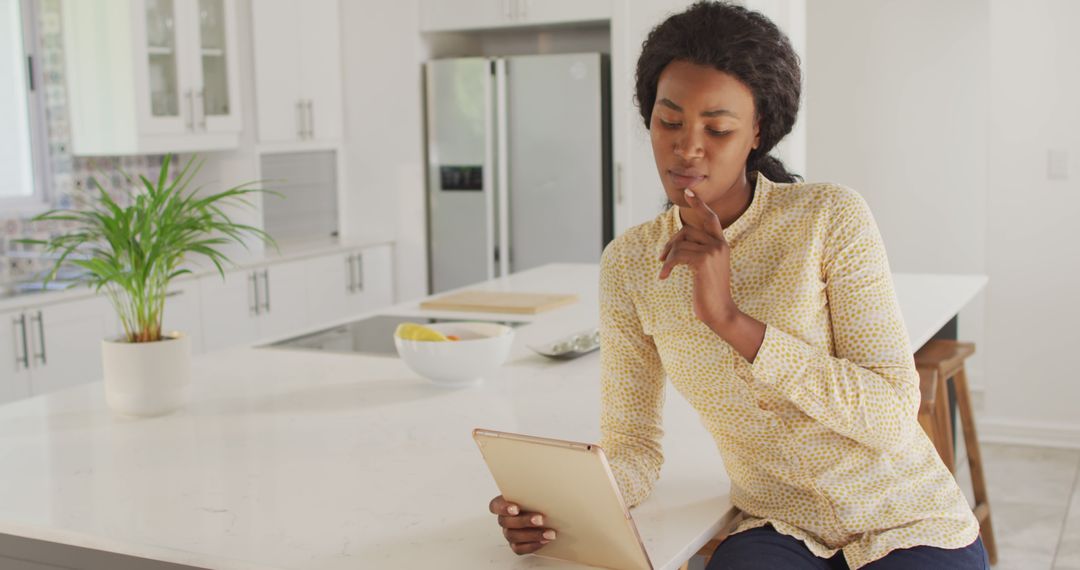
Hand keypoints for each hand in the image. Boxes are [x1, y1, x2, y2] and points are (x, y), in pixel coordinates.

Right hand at [489, 495, 556, 554]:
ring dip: (533, 535)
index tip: (516, 509)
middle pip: (506, 522)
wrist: (549, 515)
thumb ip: (535, 489)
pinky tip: (544, 541)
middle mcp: (505, 519)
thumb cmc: (539, 501)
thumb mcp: (536, 492)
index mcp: (505, 504)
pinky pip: (519, 548)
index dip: (503, 508)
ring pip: (513, 536)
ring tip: (549, 533)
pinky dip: (532, 545)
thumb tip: (546, 486)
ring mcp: (509, 533)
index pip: (495, 506)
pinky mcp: (517, 545)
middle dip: (524, 521)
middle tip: (540, 519)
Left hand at [659, 188, 738, 330]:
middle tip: (662, 257)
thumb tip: (677, 242)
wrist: (720, 311)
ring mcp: (713, 251)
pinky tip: (664, 276)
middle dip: (671, 242)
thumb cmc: (709, 292)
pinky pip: (678, 255)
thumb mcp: (705, 268)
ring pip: (680, 243)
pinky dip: (667, 266)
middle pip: (688, 230)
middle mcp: (720, 244)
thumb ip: (697, 252)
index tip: (689, 192)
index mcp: (721, 244)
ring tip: (665, 270)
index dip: (699, 204)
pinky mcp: (704, 260)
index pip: (710, 218)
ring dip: (668, 257)